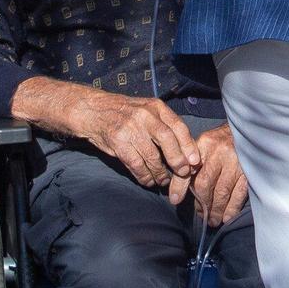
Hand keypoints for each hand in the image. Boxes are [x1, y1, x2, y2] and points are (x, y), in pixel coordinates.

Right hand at [66, 89, 201, 188]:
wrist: (93, 111)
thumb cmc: (125, 113)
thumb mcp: (147, 110)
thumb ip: (164, 126)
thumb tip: (186, 152)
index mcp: (156, 107)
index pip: (178, 126)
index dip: (188, 146)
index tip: (195, 162)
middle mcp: (145, 115)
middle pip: (168, 140)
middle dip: (178, 161)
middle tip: (183, 174)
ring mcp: (131, 128)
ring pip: (152, 157)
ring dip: (160, 173)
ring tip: (163, 180)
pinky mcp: (118, 142)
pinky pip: (136, 165)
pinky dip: (144, 176)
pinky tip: (148, 180)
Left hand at [184, 124, 249, 226]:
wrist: (247, 132)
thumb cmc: (221, 143)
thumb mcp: (204, 145)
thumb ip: (191, 163)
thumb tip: (177, 189)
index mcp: (204, 144)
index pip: (188, 168)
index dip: (180, 186)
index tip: (175, 200)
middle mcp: (219, 152)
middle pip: (205, 183)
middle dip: (202, 203)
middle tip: (201, 214)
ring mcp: (236, 162)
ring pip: (222, 192)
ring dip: (216, 210)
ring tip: (212, 220)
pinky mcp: (248, 171)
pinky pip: (238, 194)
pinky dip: (232, 208)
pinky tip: (227, 217)